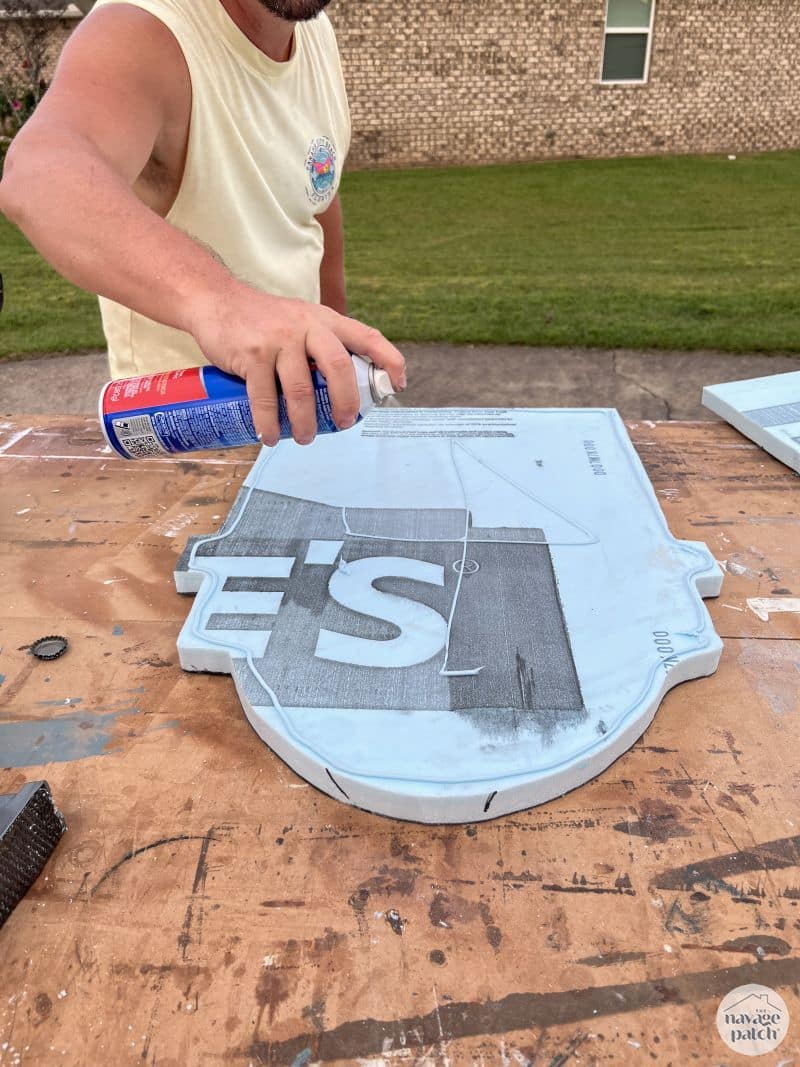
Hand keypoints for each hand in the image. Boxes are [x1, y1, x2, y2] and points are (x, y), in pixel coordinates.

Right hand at [190, 279, 405, 445]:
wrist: (215, 301)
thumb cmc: (263, 321)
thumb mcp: (300, 320)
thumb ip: (321, 344)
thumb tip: (345, 386)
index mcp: (324, 319)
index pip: (366, 336)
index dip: (388, 359)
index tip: (399, 383)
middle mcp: (306, 326)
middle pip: (338, 367)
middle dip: (346, 401)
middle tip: (344, 424)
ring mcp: (278, 339)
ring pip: (301, 389)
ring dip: (305, 421)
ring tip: (304, 438)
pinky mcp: (252, 354)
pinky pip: (264, 397)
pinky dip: (269, 422)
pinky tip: (270, 436)